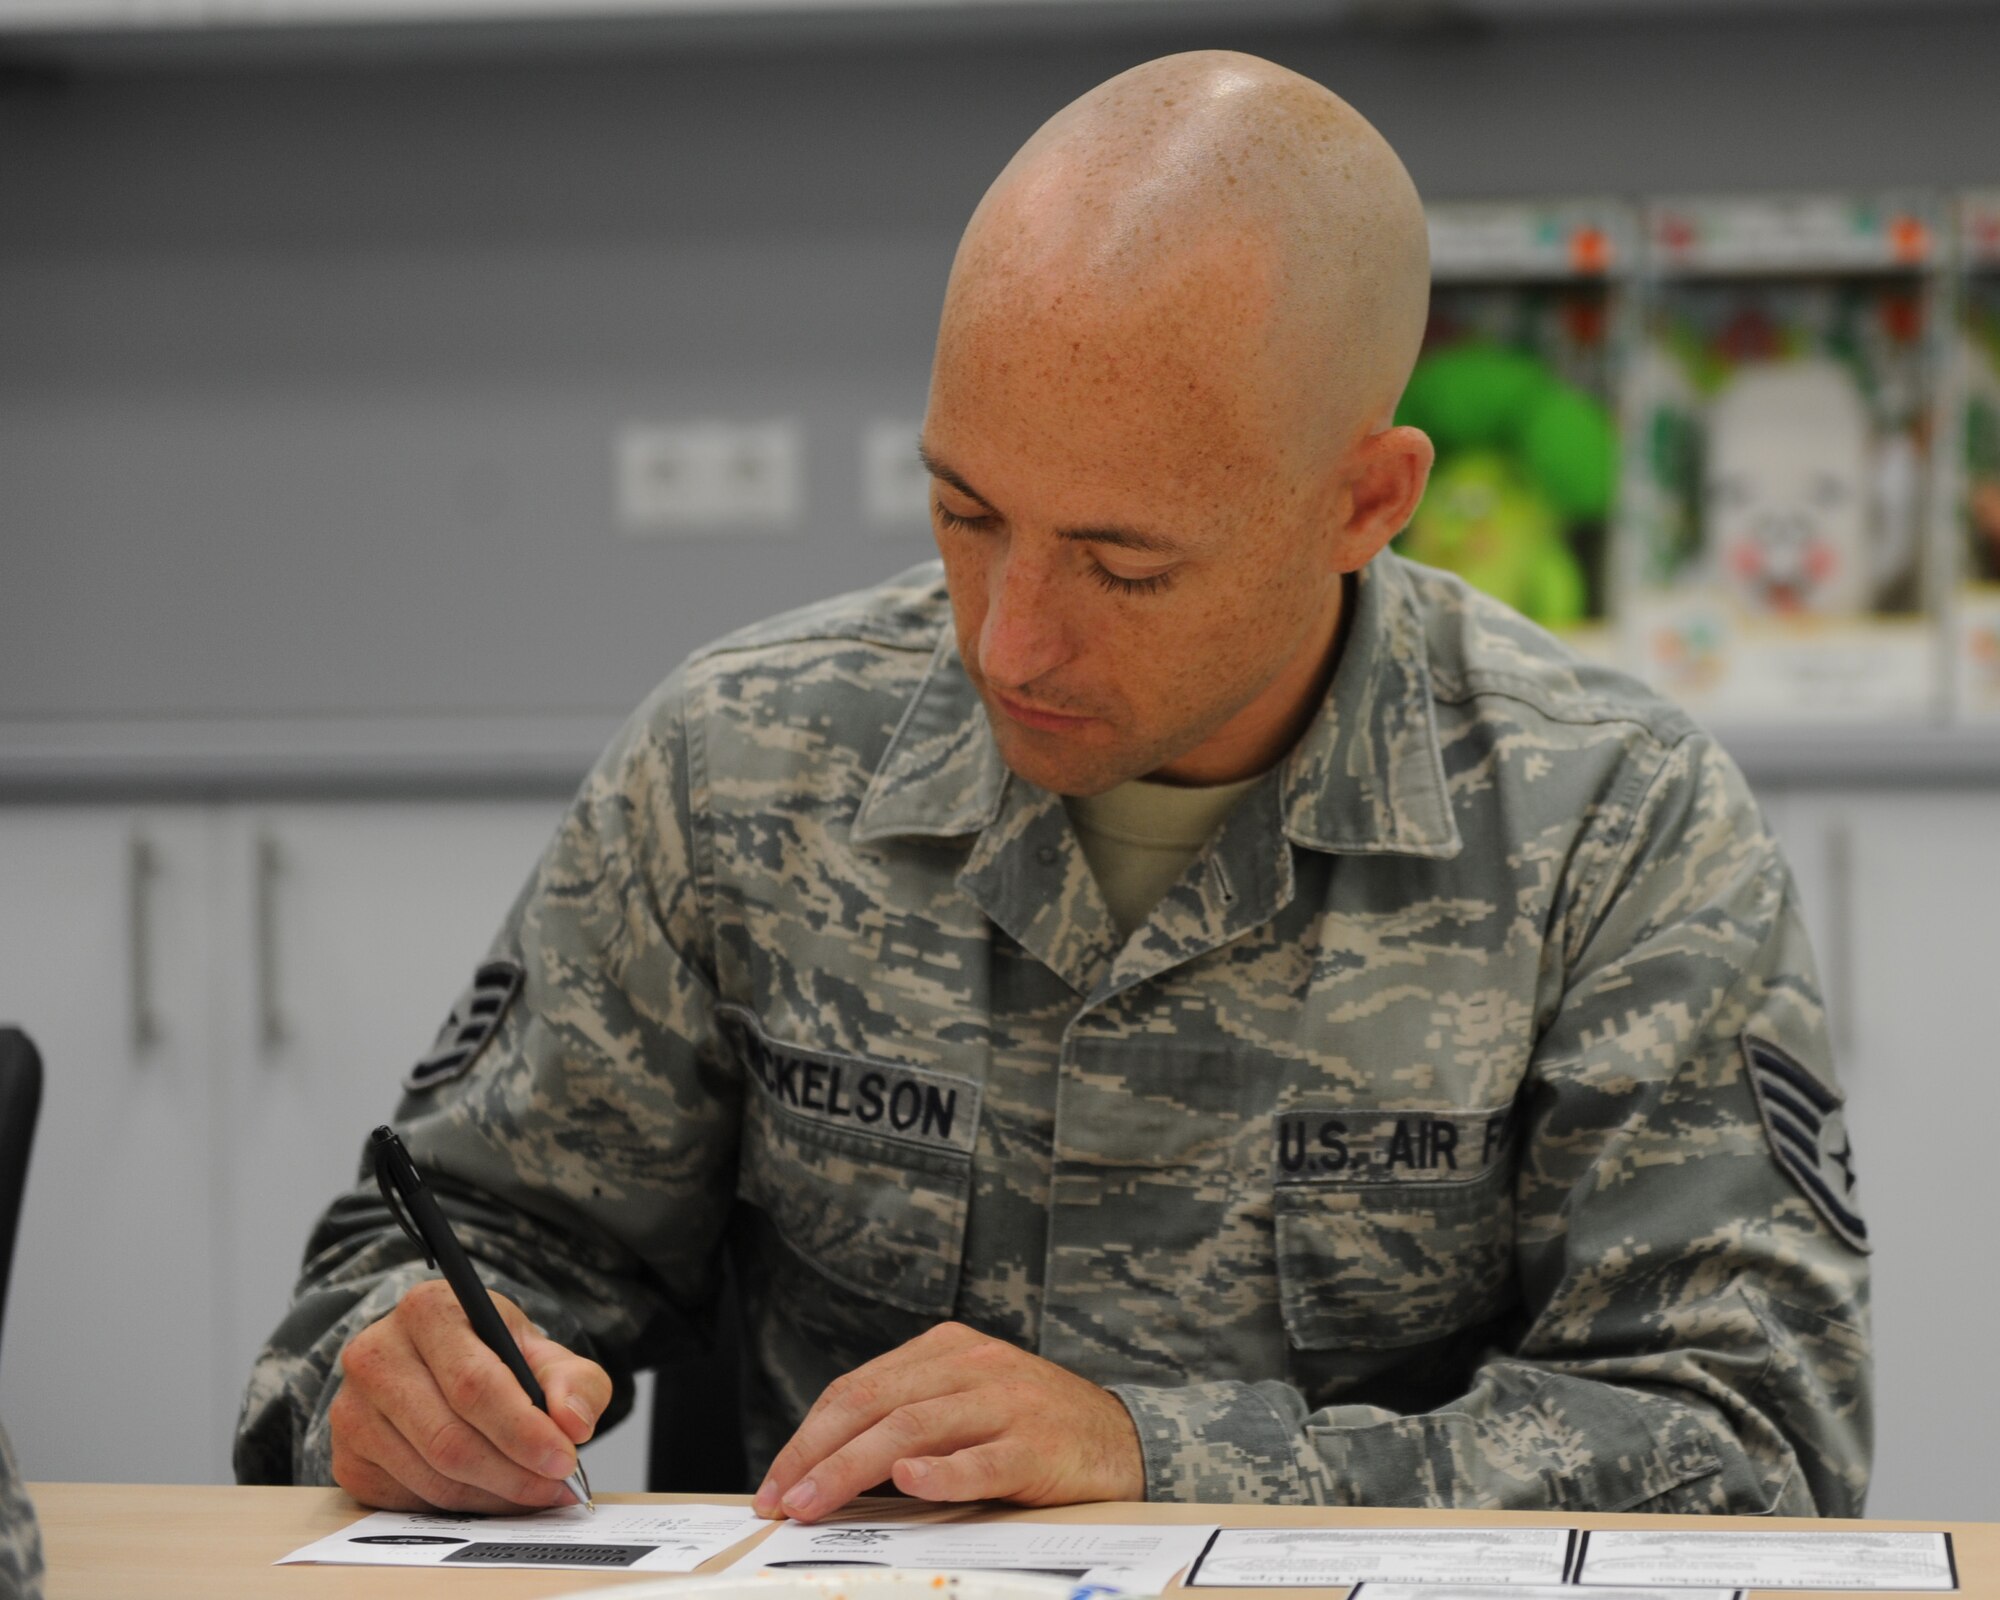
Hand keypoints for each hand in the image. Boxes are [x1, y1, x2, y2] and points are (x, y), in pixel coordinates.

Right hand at [329, 1278, 612, 1512]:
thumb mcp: (542, 1352)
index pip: (475, 1383)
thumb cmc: (494, 1355)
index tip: (563, 1458)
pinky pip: (408, 1500)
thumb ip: (575, 1380)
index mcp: (428, 1310)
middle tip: (555, 1486)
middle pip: (450, 1438)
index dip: (523, 1429)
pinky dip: (458, 1508)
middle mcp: (376, 1354)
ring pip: (430, 1476)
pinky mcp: (345, 1457)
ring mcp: (351, 1408)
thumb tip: (574, 1423)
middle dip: (513, 1473)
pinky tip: (489, 1493)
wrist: (438, 1365)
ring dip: (491, 1496)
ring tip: (531, 1491)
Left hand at [751, 1321, 1143, 1521]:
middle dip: (817, 1452)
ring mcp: (1006, 1403)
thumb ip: (909, 1416)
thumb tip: (824, 1465)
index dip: (809, 1434)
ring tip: (815, 1502)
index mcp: (947, 1349)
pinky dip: (943, 1472)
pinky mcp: (1037, 1446)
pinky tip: (911, 1483)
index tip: (776, 1481)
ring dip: (853, 1468)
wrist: (1124, 1439)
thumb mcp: (969, 1400)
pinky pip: (983, 1460)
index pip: (859, 1386)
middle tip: (780, 1498)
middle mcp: (972, 1366)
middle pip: (875, 1403)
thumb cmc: (1033, 1427)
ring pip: (913, 1428)